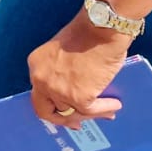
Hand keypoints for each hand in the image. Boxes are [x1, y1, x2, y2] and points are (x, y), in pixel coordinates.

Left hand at [28, 11, 129, 127]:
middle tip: (77, 124)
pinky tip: (114, 105)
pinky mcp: (78, 97)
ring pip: (73, 113)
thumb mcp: (63, 52)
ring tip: (108, 111)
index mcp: (36, 65)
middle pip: (49, 110)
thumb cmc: (89, 32)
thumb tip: (76, 95)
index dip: (52, 107)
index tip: (64, 114)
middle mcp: (41, 80)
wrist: (102, 26)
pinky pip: (92, 110)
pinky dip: (104, 109)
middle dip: (64, 120)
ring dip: (90, 114)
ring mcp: (58, 90)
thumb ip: (63, 72)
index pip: (39, 95)